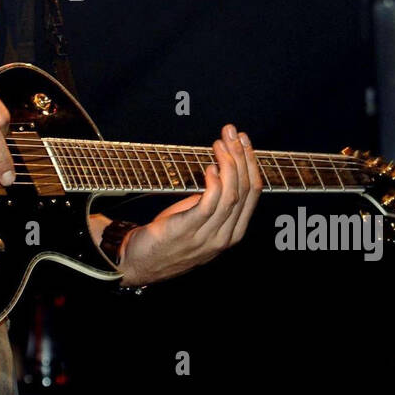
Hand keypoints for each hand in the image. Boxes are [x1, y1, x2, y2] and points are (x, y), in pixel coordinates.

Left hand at [117, 125, 262, 285]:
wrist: (141, 261)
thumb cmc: (171, 236)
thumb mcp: (201, 219)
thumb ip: (216, 202)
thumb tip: (223, 167)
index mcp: (234, 231)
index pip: (253, 192)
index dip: (251, 163)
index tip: (243, 140)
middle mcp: (226, 235)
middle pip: (244, 190)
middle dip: (241, 156)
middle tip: (232, 133)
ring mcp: (209, 235)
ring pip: (231, 194)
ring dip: (228, 164)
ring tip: (220, 144)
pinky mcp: (189, 230)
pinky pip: (210, 204)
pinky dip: (214, 183)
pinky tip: (210, 167)